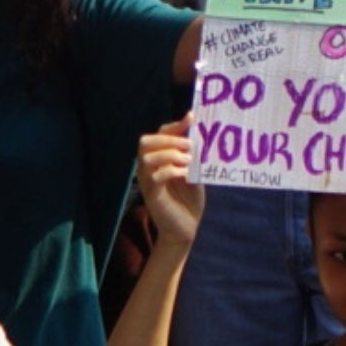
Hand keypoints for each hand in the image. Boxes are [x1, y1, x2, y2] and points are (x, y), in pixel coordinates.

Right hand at [137, 121, 205, 246]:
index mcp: (158, 159)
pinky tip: (185, 174)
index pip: (159, 133)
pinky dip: (171, 171)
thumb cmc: (189, 199)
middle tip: (188, 146)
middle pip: (146, 141)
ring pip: (147, 157)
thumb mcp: (193, 171)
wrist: (186, 228)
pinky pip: (154, 177)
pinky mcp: (152, 195)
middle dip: (168, 139)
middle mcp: (148, 168)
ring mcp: (147, 181)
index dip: (174, 125)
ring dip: (170, 155)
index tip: (191, 118)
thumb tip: (198, 131)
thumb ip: (192, 154)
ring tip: (188, 162)